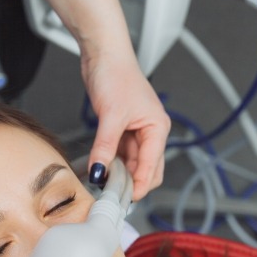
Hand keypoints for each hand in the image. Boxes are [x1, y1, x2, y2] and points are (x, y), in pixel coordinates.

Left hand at [41, 0, 169, 200]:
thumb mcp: (111, 116)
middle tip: (112, 197)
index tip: (125, 201)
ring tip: (102, 186)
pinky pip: (118, 155)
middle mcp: (150, 133)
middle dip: (131, 184)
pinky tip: (99, 171)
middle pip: (146, 170)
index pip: (152, 168)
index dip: (140, 187)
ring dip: (119, 175)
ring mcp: (136, 133)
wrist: (104, 54)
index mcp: (157, 129)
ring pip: (131, 164)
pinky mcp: (121, 131)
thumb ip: (105, 147)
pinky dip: (110, 164)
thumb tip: (100, 173)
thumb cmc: (116, 75)